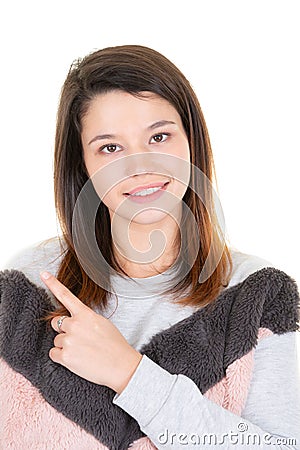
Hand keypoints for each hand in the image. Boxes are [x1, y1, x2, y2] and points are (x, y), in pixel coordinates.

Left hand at [40, 271, 142, 393]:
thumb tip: (75, 320)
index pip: (66, 296)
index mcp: (85, 314)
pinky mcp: (65, 357)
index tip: (43, 274)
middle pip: (56, 323)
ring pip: (56, 340)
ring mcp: (69, 341)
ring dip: (65, 346)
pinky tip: (76, 360)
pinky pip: (54, 354)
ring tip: (83, 352)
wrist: (120, 366)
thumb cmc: (114, 345)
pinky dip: (62, 358)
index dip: (53, 284)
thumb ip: (86, 318)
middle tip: (78, 339)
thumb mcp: (102, 323)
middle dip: (63, 330)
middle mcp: (75, 325)